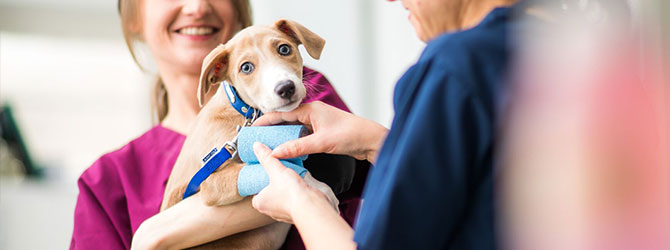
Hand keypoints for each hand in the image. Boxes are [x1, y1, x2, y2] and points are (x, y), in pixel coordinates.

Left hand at [251, 143, 337, 222]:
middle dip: (272, 184)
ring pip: (280, 198)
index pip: (254, 192)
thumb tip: (258, 147)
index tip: (262, 173)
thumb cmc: (291, 195)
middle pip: (267, 194)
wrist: (311, 206)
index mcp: (260, 203)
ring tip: (287, 178)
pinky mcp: (296, 211)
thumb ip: (267, 158)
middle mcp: (271, 211)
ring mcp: (284, 213)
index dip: (258, 182)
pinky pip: (292, 201)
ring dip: (283, 189)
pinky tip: (297, 185)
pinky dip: (294, 194)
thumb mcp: (276, 170)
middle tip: (275, 174)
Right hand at [253, 101, 387, 163]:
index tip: (253, 129)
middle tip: (257, 139)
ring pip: (293, 128)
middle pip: (285, 120)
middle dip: (271, 129)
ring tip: (267, 145)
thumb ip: (297, 147)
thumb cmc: (351, 135)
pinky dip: (292, 141)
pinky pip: (302, 135)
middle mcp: (312, 113)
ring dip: (282, 136)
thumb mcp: (321, 142)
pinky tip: (287, 149)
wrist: (371, 140)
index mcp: (310, 109)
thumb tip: (276, 153)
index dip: (265, 121)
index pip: (281, 113)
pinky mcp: (322, 132)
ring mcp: (317, 122)